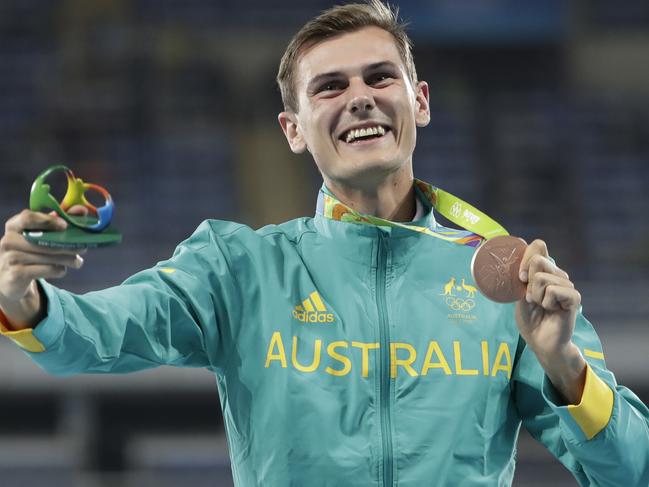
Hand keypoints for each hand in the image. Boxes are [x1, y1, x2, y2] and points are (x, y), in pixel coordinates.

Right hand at [0, 207, 86, 303]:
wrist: (12, 277)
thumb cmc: (30, 250)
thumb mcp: (41, 234)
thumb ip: (60, 220)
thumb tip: (81, 210)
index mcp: (14, 226)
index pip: (27, 217)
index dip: (48, 220)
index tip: (65, 225)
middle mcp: (8, 240)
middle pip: (43, 240)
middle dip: (67, 245)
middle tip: (83, 248)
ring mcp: (9, 258)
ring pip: (48, 257)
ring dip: (67, 259)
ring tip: (77, 261)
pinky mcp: (16, 274)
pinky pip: (47, 270)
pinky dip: (59, 270)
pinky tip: (62, 269)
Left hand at [515, 239, 585, 403]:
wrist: (540, 342)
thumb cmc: (530, 319)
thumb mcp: (519, 294)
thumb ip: (521, 277)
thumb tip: (521, 260)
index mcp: (544, 271)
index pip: (539, 246)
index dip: (527, 255)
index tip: (521, 276)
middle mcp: (557, 274)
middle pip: (538, 260)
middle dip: (527, 282)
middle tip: (530, 298)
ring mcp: (567, 284)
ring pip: (542, 278)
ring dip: (536, 295)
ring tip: (541, 306)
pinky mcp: (574, 297)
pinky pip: (554, 290)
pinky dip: (546, 301)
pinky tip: (551, 310)